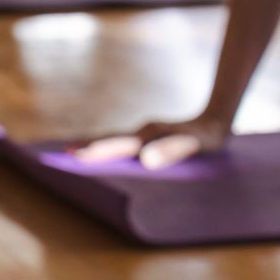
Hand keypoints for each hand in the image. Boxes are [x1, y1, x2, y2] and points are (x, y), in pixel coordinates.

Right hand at [73, 114, 233, 169]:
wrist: (216, 119)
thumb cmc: (206, 138)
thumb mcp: (193, 145)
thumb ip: (170, 151)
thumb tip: (145, 160)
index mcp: (149, 136)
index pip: (118, 146)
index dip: (98, 151)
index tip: (78, 156)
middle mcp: (142, 133)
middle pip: (110, 140)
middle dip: (87, 147)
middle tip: (63, 154)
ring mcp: (143, 134)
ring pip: (113, 139)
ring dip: (93, 145)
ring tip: (71, 152)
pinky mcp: (147, 137)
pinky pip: (122, 141)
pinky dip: (106, 145)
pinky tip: (99, 152)